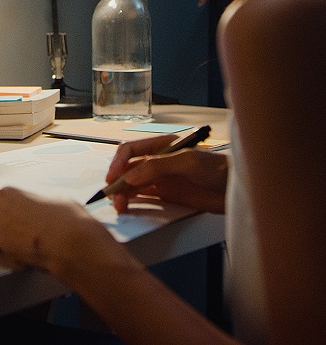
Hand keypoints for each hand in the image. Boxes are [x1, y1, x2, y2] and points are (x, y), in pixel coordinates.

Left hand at [0, 187, 131, 284]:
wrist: (73, 246)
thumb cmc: (66, 219)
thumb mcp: (54, 199)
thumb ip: (38, 203)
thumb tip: (40, 208)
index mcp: (5, 195)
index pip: (1, 199)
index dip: (13, 206)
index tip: (24, 211)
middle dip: (2, 222)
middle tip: (22, 226)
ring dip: (9, 238)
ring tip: (31, 240)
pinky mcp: (6, 257)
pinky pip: (8, 252)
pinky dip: (17, 251)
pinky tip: (34, 251)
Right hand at [108, 136, 227, 213]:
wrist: (239, 189)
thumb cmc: (220, 168)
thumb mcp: (188, 162)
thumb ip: (157, 167)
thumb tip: (130, 176)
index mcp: (161, 145)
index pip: (131, 150)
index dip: (118, 163)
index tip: (113, 178)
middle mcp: (158, 160)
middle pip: (128, 169)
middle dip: (118, 182)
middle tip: (115, 197)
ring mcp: (162, 178)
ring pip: (133, 184)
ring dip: (123, 193)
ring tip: (120, 206)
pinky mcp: (167, 194)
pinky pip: (143, 196)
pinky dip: (133, 201)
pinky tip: (128, 206)